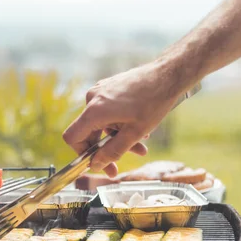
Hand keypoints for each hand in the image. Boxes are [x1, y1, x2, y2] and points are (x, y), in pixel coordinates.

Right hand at [63, 60, 185, 176]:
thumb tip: (96, 165)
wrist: (168, 74)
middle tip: (119, 164)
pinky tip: (138, 127)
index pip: (72, 137)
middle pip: (89, 132)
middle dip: (106, 148)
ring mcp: (100, 91)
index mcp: (95, 111)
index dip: (82, 153)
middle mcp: (92, 99)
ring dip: (118, 137)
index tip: (97, 162)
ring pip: (102, 123)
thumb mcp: (134, 134)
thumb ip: (112, 152)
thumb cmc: (154, 101)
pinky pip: (107, 111)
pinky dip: (119, 123)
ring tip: (140, 144)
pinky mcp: (109, 87)